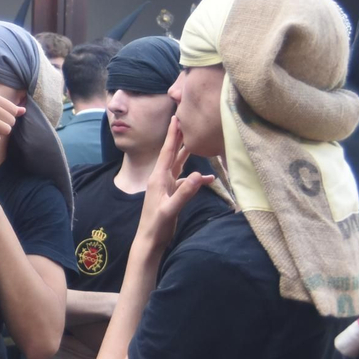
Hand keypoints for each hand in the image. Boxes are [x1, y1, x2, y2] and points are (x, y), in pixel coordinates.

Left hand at [136, 116, 214, 254]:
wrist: (149, 241)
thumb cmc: (156, 226)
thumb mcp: (170, 209)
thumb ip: (185, 193)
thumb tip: (199, 174)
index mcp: (159, 178)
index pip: (167, 151)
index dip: (173, 135)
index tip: (176, 117)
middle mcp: (161, 178)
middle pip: (173, 153)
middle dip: (180, 138)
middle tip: (186, 120)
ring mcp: (166, 186)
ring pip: (179, 165)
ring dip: (187, 153)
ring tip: (197, 140)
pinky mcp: (172, 194)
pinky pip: (185, 181)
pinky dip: (196, 178)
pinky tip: (208, 178)